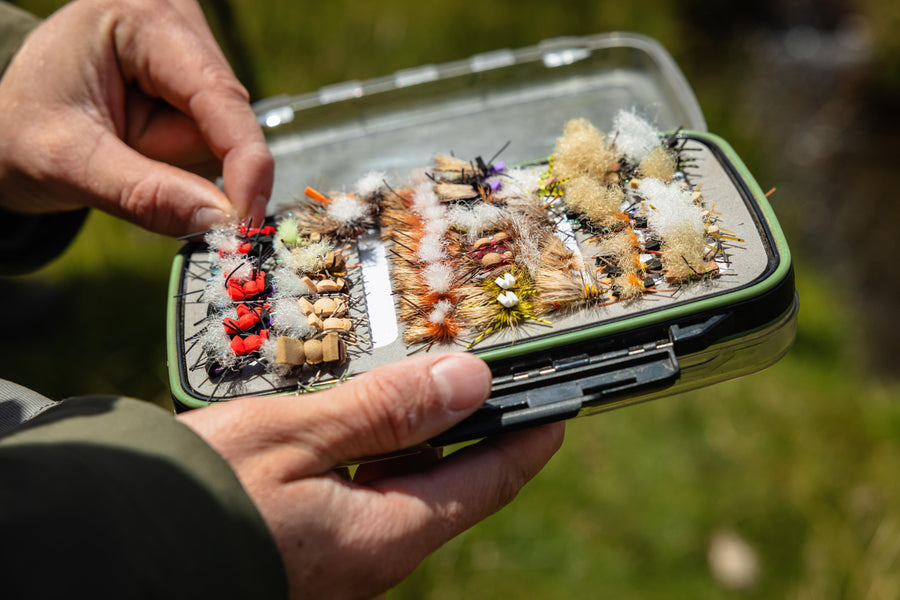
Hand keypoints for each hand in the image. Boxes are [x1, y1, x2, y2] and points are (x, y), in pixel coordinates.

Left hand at [0, 0, 272, 236]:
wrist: (1, 128)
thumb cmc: (22, 133)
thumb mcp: (71, 164)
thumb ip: (147, 194)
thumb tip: (221, 223)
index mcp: (140, 20)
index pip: (219, 96)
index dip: (244, 161)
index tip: (246, 220)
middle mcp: (176, 22)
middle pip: (224, 121)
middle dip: (180, 159)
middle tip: (120, 157)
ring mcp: (190, 48)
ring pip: (222, 136)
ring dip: (177, 161)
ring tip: (121, 143)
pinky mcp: (195, 78)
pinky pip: (213, 139)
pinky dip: (178, 156)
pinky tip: (138, 140)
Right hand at [178, 352, 564, 598]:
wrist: (118, 551)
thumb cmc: (202, 496)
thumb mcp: (299, 437)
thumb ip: (389, 410)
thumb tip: (470, 380)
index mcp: (388, 532)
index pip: (490, 480)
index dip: (531, 436)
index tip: (562, 399)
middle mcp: (375, 551)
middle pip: (453, 481)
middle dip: (477, 426)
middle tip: (493, 372)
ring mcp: (343, 551)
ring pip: (407, 482)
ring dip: (425, 432)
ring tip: (432, 380)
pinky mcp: (312, 542)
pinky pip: (366, 490)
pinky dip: (379, 448)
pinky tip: (364, 416)